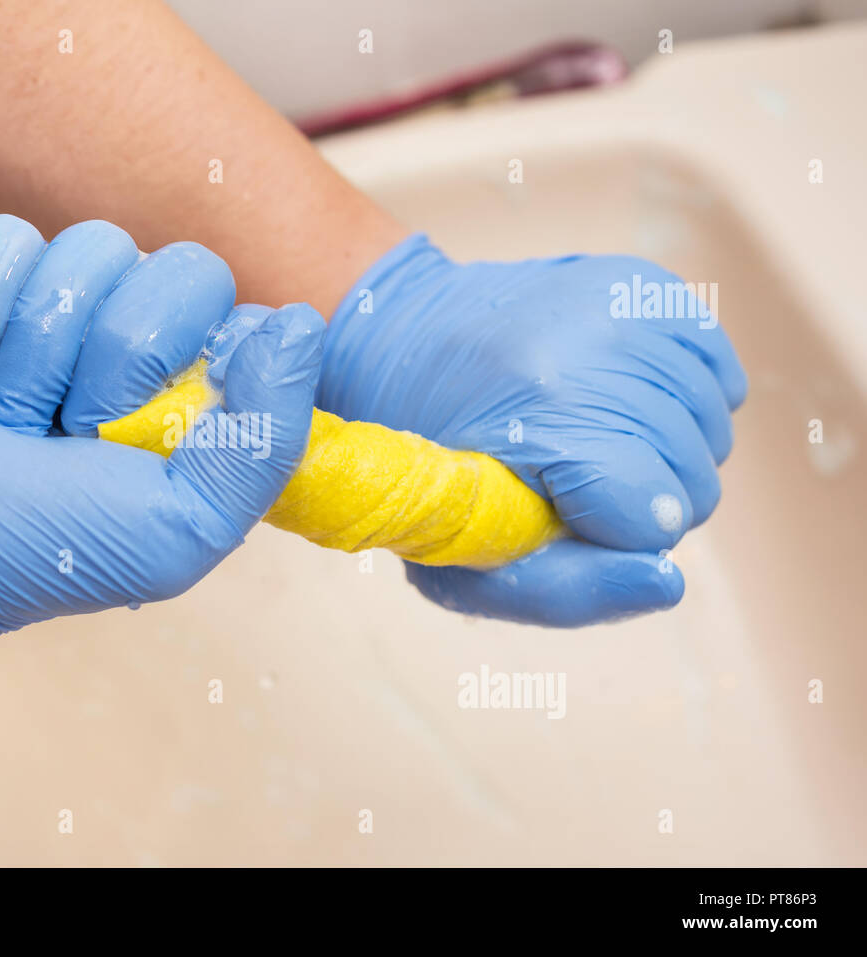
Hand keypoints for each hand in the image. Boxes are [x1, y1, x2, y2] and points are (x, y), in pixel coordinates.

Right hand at [0, 215, 323, 683]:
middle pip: (183, 271)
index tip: (145, 426)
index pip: (250, 324)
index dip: (202, 364)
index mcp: (192, 409)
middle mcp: (134, 355)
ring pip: (94, 246)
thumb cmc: (21, 549)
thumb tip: (301, 326)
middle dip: (117, 357)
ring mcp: (58, 314)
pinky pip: (8, 235)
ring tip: (3, 413)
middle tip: (66, 426)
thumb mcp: (173, 532)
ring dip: (39, 344)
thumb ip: (263, 442)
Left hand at [317, 235, 746, 625]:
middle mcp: (592, 348)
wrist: (400, 346)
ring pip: (714, 428)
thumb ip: (565, 592)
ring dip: (665, 454)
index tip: (569, 517)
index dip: (616, 536)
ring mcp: (621, 305)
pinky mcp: (640, 283)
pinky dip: (687, 404)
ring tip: (593, 443)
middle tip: (574, 482)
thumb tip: (670, 584)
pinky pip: (720, 374)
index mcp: (544, 417)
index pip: (653, 516)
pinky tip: (624, 407)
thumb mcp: (465, 559)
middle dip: (642, 500)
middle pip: (694, 476)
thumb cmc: (435, 467)